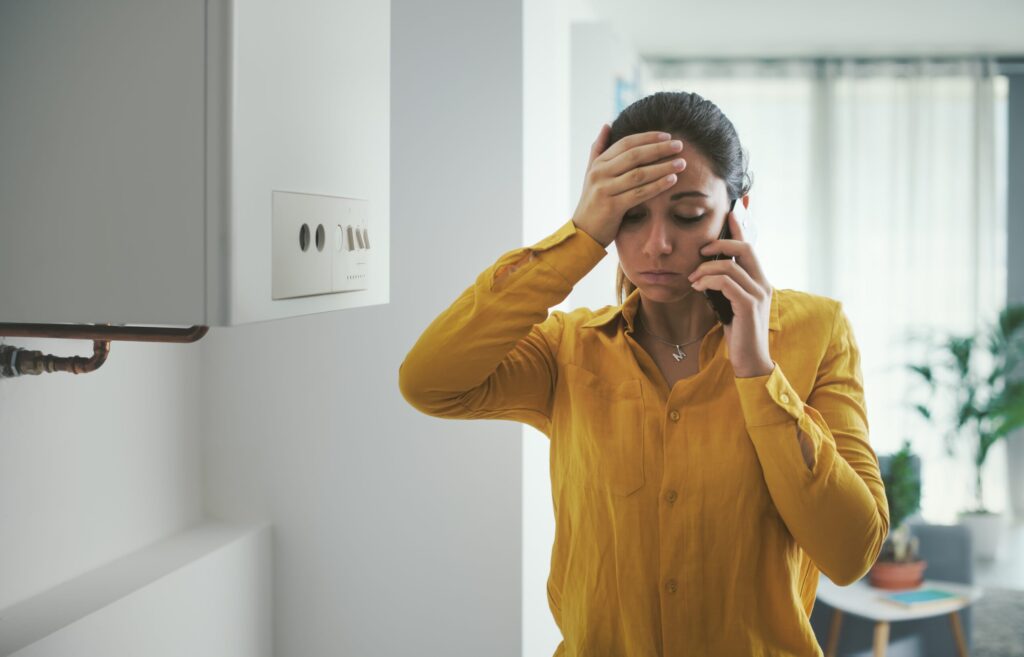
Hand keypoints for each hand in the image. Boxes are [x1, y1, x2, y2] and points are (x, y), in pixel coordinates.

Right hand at [571, 124, 687, 247]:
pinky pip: (639, 193)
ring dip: (663, 167)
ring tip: (681, 163)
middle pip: (635, 155)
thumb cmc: (592, 203)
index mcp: (598, 163)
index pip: (626, 143)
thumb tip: (607, 125)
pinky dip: (657, 186)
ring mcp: (605, 189)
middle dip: (659, 149)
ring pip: (639, 174)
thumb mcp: (591, 174)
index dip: (648, 137)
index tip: (667, 136)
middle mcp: (600, 173)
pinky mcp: (612, 207)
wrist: (583, 233)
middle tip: (679, 145)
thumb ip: (598, 149)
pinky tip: (672, 180)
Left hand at [687, 201, 774, 377]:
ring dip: (706, 269)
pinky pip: (726, 283)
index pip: (749, 247)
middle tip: (700, 251)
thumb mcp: (729, 303)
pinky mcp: (749, 306)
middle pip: (745, 248)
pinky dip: (708, 281)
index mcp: (759, 280)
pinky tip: (697, 287)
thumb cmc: (738, 332)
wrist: (750, 361)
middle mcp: (763, 283)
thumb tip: (705, 271)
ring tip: (692, 279)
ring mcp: (758, 294)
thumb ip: (724, 286)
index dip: (739, 228)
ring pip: (730, 266)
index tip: (728, 213)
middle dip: (720, 243)